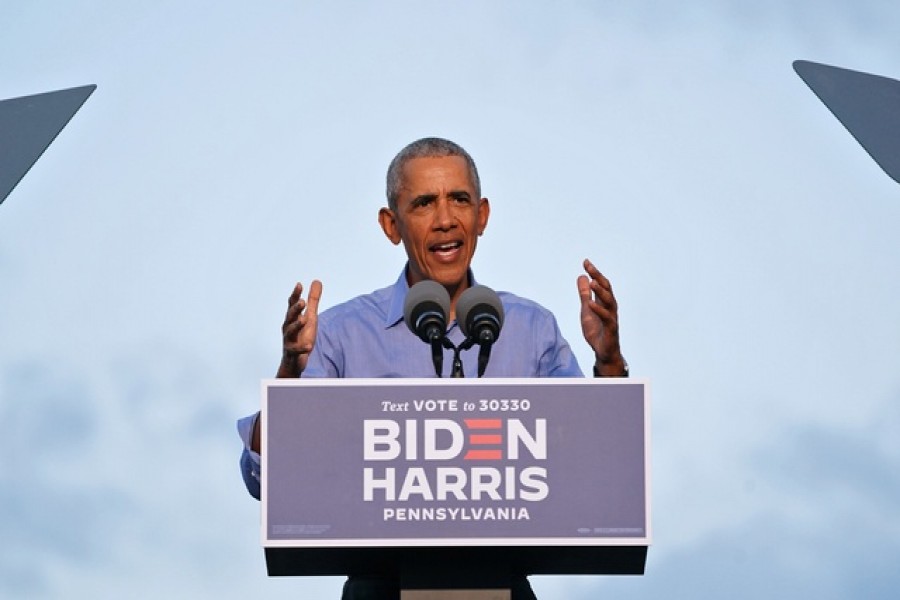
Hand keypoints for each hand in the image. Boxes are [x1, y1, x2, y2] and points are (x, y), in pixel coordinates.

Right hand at [277, 280, 322, 376]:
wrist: (294, 360)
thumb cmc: (301, 336)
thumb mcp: (310, 316)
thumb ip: (314, 300)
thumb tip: (317, 281)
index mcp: (292, 318)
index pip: (292, 304)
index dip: (295, 295)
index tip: (299, 285)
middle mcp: (288, 327)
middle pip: (290, 316)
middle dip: (295, 309)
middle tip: (302, 302)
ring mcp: (289, 340)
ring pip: (290, 331)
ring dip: (296, 325)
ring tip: (304, 320)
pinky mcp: (292, 352)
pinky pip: (296, 350)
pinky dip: (302, 348)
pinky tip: (308, 346)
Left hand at [577, 259, 625, 375]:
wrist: (603, 352)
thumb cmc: (597, 330)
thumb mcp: (586, 310)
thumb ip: (584, 294)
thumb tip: (582, 276)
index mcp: (604, 302)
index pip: (601, 283)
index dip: (594, 272)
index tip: (586, 262)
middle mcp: (610, 307)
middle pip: (607, 289)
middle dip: (598, 277)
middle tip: (590, 267)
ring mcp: (612, 318)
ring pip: (609, 301)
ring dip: (601, 292)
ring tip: (592, 282)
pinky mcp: (611, 329)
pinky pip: (607, 318)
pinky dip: (598, 310)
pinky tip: (590, 304)